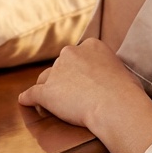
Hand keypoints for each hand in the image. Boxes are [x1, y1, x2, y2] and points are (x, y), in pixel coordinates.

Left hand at [17, 38, 146, 132]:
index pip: (78, 56)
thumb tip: (110, 76)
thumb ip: (109, 68)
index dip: (79, 70)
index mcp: (91, 45)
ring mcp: (57, 71)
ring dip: (49, 89)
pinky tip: (25, 102)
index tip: (83, 82)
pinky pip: (31, 94)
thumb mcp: (122, 70)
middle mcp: (70, 53)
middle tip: (72, 96)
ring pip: (46, 79)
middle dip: (64, 79)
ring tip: (54, 104)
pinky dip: (28, 99)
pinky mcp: (47, 91)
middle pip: (60, 66)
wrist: (117, 106)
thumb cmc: (126, 92)